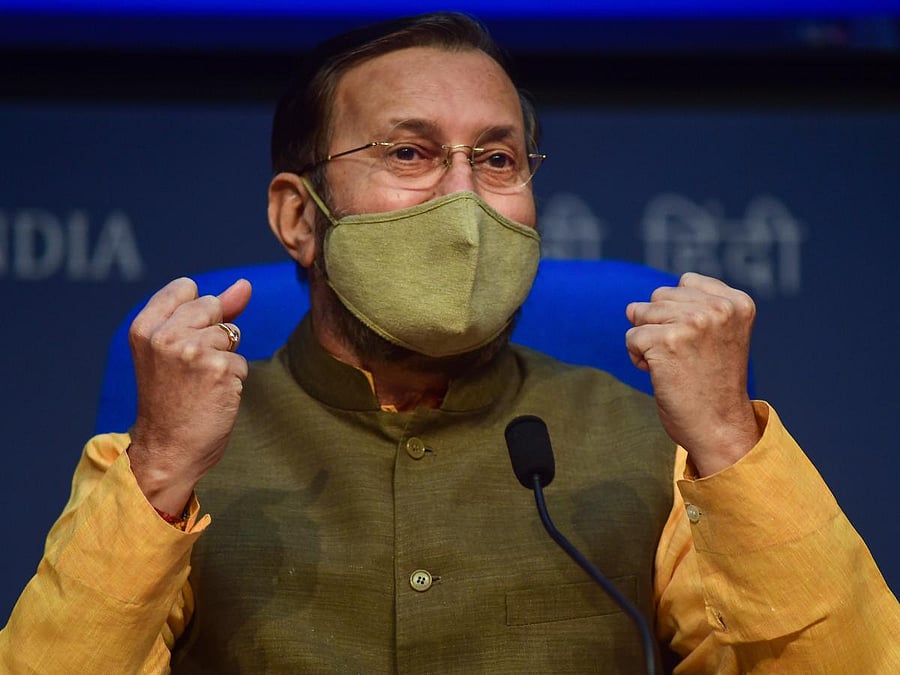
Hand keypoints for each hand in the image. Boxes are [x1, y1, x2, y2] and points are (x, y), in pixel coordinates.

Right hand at [127, 277, 251, 513]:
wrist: (167, 451)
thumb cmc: (171, 401)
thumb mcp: (174, 350)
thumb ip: (210, 312)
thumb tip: (245, 284)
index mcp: (145, 327)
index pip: (186, 288)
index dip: (195, 314)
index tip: (180, 344)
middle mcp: (165, 335)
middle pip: (212, 307)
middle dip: (212, 335)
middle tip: (189, 370)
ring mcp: (193, 351)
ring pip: (231, 334)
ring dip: (225, 359)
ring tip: (199, 385)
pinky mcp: (220, 369)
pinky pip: (241, 362)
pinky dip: (233, 380)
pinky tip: (212, 397)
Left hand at [626, 272, 759, 475]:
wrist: (719, 428)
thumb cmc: (714, 385)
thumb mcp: (718, 335)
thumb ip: (687, 308)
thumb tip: (630, 307)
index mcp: (737, 303)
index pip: (686, 283)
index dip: (680, 313)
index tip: (699, 343)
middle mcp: (718, 308)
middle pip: (660, 297)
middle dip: (661, 326)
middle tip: (685, 358)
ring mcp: (693, 323)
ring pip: (642, 313)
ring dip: (647, 341)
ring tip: (673, 365)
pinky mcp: (666, 341)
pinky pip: (631, 337)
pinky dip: (637, 357)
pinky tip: (660, 374)